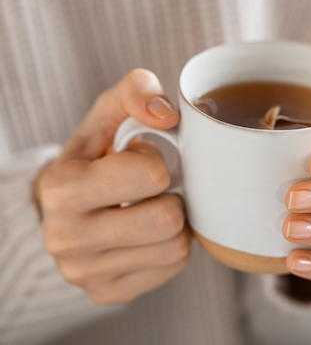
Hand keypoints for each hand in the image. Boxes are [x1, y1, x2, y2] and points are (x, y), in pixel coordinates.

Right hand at [34, 69, 190, 303]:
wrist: (68, 204)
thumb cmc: (96, 155)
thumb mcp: (109, 112)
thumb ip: (136, 91)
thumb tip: (168, 116)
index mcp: (61, 189)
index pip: (151, 176)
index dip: (155, 161)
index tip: (137, 160)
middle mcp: (66, 239)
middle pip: (167, 219)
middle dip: (168, 195)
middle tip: (149, 190)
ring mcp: (85, 274)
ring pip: (176, 247)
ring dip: (173, 221)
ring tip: (148, 208)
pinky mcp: (108, 292)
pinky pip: (174, 266)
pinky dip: (170, 245)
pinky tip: (147, 232)